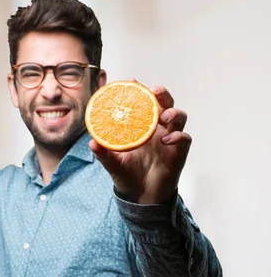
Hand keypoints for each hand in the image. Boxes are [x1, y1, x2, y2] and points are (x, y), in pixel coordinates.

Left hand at [89, 80, 191, 204]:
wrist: (141, 196)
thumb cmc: (127, 175)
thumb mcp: (112, 163)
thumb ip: (103, 153)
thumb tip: (92, 142)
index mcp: (141, 126)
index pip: (143, 103)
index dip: (139, 90)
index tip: (131, 80)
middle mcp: (157, 129)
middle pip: (166, 104)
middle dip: (162, 94)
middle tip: (155, 91)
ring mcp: (170, 139)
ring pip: (179, 117)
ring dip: (173, 113)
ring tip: (163, 119)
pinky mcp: (179, 152)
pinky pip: (184, 139)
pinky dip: (178, 136)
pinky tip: (166, 140)